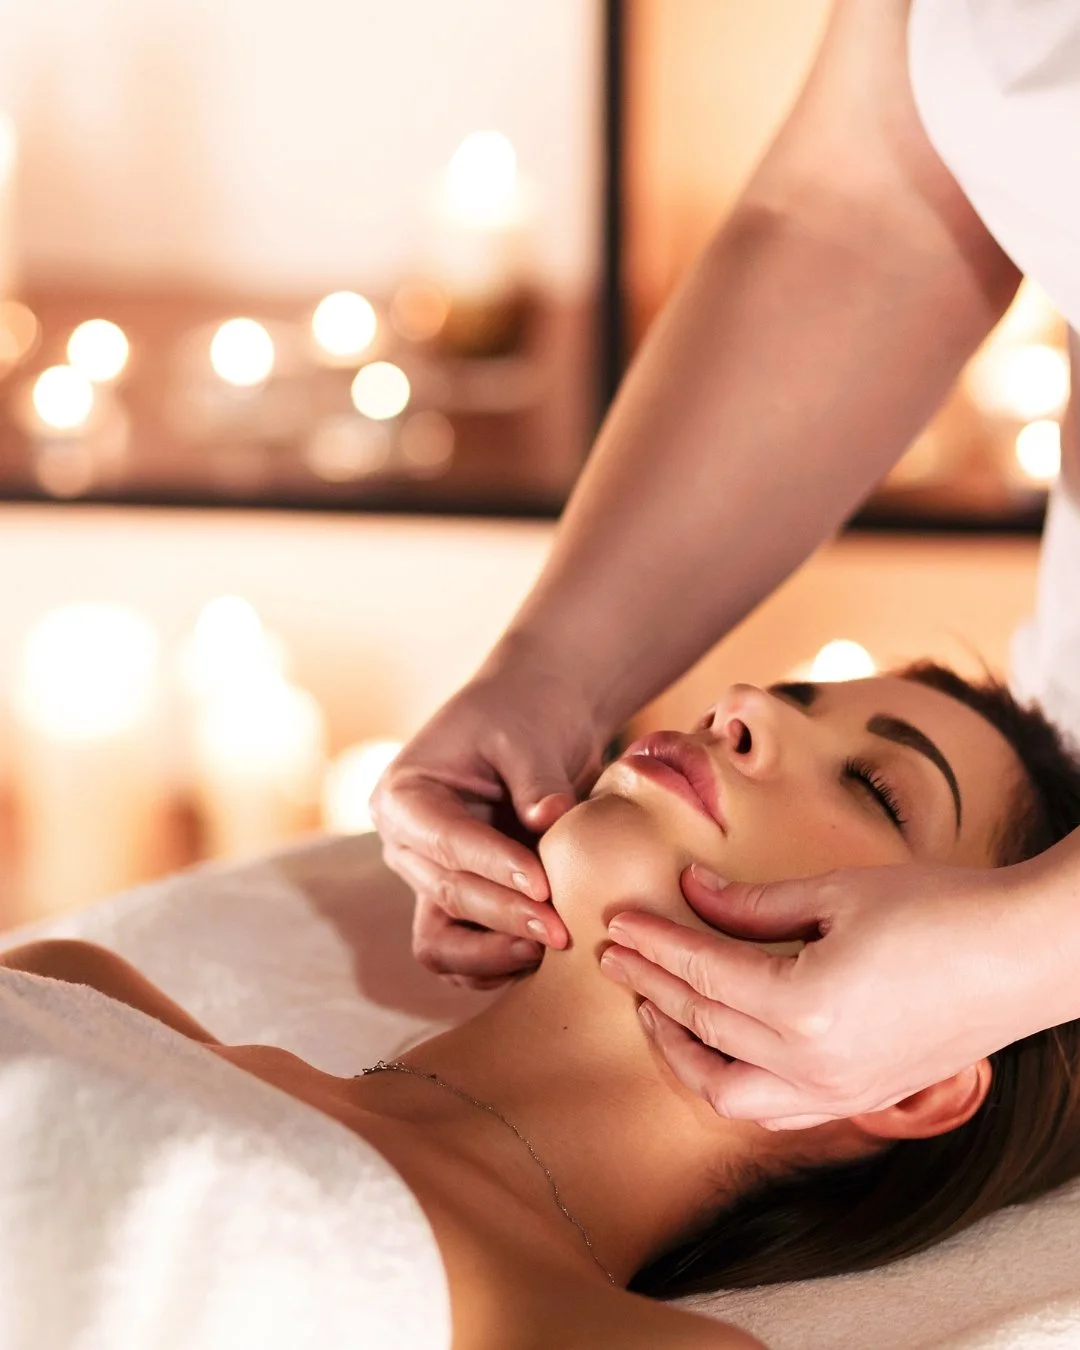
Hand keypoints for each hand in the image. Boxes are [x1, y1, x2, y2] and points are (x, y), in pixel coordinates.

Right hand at [371, 646, 605, 989]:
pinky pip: (467, 952)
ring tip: (551, 949)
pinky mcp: (463, 905)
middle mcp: (406, 846)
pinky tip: (547, 959)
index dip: (491, 867)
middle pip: (448, 894)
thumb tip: (548, 818)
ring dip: (495, 952)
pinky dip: (500, 962)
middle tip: (560, 928)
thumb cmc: (525, 717)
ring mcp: (431, 880)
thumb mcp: (528, 736)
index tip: (542, 885)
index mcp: (404, 796)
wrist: (539, 722)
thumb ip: (537, 780)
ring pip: (445, 940)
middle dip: (504, 914)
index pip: (445, 841)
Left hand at [601, 859, 1048, 1128]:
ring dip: (683, 1050)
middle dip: (653, 986)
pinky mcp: (860, 1097)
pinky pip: (774, 1111)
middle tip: (618, 953)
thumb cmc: (940, 911)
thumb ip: (755, 905)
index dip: (655, 943)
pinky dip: (732, 1082)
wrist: (1024, 956)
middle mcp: (814, 1065)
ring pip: (728, 1093)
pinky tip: (719, 1047)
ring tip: (656, 1005)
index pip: (702, 975)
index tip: (619, 920)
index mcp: (805, 1007)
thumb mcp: (838, 893)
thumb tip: (692, 893)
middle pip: (704, 1028)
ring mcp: (839, 1092)